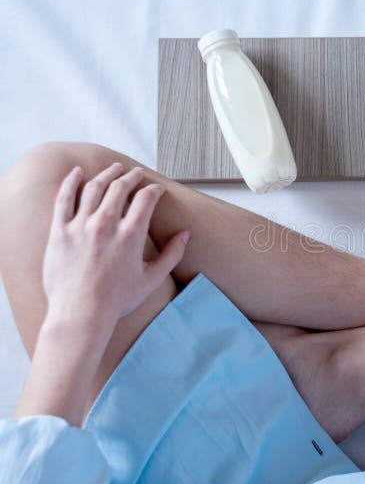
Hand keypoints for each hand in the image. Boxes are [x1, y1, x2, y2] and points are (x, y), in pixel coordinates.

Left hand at [42, 163, 188, 330]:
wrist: (81, 314)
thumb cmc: (116, 300)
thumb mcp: (152, 279)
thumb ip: (172, 255)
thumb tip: (185, 235)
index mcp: (131, 235)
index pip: (146, 198)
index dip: (154, 190)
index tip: (156, 190)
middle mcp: (106, 225)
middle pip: (120, 187)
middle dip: (131, 177)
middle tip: (135, 174)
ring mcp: (80, 226)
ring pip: (94, 188)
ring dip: (106, 175)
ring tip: (113, 169)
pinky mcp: (60, 231)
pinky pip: (64, 199)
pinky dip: (71, 182)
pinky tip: (77, 173)